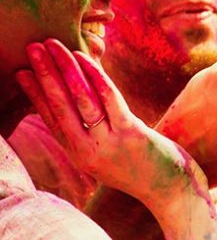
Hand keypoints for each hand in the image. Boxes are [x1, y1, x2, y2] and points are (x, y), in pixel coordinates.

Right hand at [15, 39, 204, 207]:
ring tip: (52, 47)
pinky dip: (95, 77)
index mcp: (80, 155)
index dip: (35, 94)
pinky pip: (109, 99)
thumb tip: (82, 106)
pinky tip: (84, 59)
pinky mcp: (130, 134)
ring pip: (81, 100)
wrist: (173, 192)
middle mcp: (88, 151)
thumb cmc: (145, 170)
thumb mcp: (111, 157)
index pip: (51, 119)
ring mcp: (108, 143)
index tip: (21, 72)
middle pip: (60, 106)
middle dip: (45, 74)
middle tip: (32, 48)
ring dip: (65, 70)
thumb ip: (94, 136)